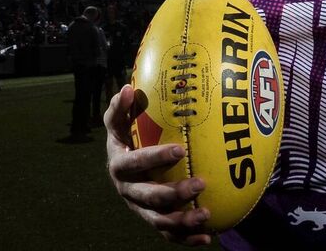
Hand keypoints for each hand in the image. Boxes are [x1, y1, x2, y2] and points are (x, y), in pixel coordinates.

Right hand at [105, 84, 211, 245]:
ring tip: (206, 214)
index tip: (180, 150)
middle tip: (200, 183)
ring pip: (159, 220)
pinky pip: (168, 234)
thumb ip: (121, 107)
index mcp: (119, 165)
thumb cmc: (124, 137)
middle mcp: (127, 190)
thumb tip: (129, 88)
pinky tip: (208, 237)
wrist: (120, 167)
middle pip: (149, 196)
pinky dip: (186, 239)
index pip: (134, 163)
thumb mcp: (118, 122)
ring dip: (182, 221)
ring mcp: (139, 208)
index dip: (154, 158)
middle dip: (174, 193)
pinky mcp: (151, 219)